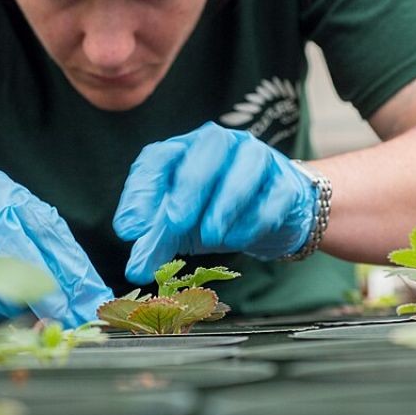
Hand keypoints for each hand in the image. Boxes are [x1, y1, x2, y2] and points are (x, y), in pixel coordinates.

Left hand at [114, 122, 316, 283]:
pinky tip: (239, 239)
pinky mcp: (286, 183)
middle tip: (175, 223)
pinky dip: (256, 218)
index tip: (129, 230)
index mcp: (184, 149)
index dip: (141, 192)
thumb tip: (136, 270)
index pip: (158, 158)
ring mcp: (258, 159)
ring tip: (211, 236)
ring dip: (226, 202)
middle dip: (191, 185)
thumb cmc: (214, 212)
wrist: (268, 217)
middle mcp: (222, 145)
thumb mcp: (178, 229)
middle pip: (209, 145)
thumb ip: (156, 245)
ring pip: (247, 164)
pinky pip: (275, 194)